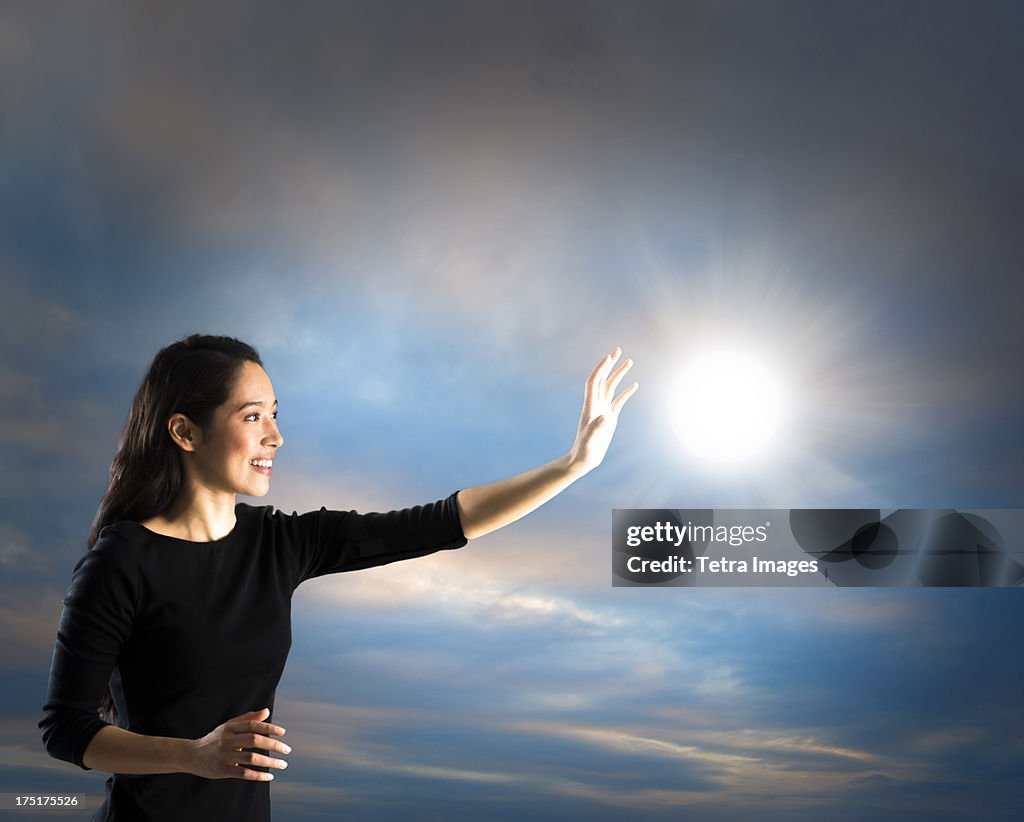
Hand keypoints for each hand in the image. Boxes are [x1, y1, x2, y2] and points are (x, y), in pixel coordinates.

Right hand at [184, 708, 290, 780]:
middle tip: (287, 750)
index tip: (282, 732)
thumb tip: (267, 711)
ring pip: (251, 758)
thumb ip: (248, 719)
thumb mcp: (229, 726)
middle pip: (254, 740)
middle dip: (273, 745)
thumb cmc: (215, 739)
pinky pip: (243, 773)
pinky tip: (269, 776)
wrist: (191, 755)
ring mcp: (225, 755)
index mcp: (231, 727)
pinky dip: (258, 775)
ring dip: (269, 762)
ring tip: (282, 764)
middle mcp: (228, 740)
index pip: (253, 725)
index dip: (269, 728)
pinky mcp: (223, 770)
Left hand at [567, 347, 637, 472]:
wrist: (583, 459)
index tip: (609, 357)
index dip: (600, 369)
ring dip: (619, 374)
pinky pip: (618, 400)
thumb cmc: (584, 452)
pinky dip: (626, 391)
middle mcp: (596, 405)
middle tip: (618, 349)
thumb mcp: (589, 441)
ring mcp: (603, 410)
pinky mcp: (610, 417)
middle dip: (610, 364)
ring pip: (611, 387)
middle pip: (603, 379)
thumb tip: (604, 416)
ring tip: (629, 361)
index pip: (594, 382)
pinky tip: (634, 385)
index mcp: (590, 407)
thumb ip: (595, 428)